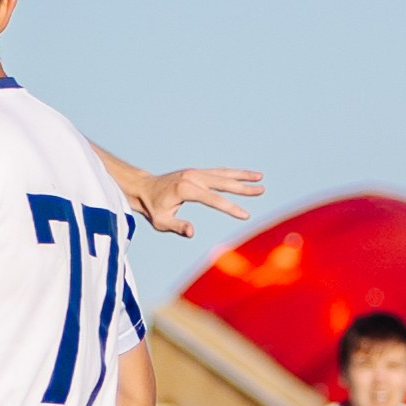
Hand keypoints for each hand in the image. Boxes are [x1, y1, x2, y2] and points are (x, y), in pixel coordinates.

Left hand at [126, 167, 263, 237]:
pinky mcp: (196, 172)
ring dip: (242, 176)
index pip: (213, 200)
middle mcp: (193, 177)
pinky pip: (218, 172)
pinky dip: (232, 173)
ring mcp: (195, 173)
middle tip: (262, 190)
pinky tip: (244, 175)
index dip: (230, 208)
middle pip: (223, 183)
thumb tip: (192, 232)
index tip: (245, 215)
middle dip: (243, 188)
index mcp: (186, 189)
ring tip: (260, 177)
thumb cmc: (152, 208)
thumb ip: (177, 226)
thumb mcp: (161, 221)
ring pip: (223, 174)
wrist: (143, 189)